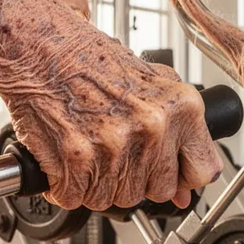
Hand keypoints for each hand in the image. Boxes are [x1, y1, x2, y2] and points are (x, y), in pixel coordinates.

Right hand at [6, 33, 221, 209]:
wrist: (41, 44)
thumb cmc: (90, 59)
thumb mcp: (151, 84)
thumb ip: (178, 133)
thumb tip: (184, 190)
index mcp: (179, 108)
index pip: (203, 172)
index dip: (183, 177)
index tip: (170, 173)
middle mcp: (152, 128)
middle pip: (155, 192)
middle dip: (135, 179)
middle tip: (115, 149)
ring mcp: (114, 145)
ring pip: (113, 199)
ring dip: (97, 184)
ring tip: (88, 146)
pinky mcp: (76, 158)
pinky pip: (75, 198)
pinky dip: (65, 186)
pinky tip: (66, 157)